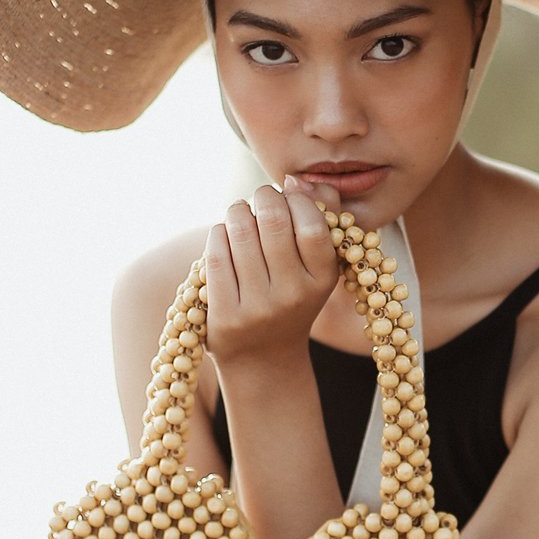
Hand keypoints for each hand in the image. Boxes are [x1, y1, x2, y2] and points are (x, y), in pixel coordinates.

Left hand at [203, 174, 339, 367]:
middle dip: (262, 198)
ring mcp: (259, 307)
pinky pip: (216, 254)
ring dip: (237, 212)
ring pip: (240, 231)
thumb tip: (297, 180)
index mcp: (323, 280)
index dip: (296, 200)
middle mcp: (293, 296)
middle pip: (273, 221)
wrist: (263, 358)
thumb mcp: (316, 267)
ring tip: (241, 215)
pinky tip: (225, 237)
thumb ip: (322, 217)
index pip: (312, 225)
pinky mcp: (226, 315)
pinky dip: (218, 234)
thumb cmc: (290, 297)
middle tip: (260, 199)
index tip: (289, 197)